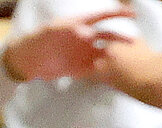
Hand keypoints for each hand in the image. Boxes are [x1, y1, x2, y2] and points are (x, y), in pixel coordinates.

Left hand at [1, 11, 135, 81]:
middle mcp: (86, 39)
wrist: (27, 60)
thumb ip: (70, 30)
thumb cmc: (38, 39)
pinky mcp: (80, 69)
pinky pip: (96, 71)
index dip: (119, 15)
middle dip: (122, 41)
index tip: (133, 15)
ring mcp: (84, 54)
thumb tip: (87, 33)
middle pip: (109, 37)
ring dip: (115, 59)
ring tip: (125, 64)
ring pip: (105, 55)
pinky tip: (112, 78)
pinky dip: (104, 74)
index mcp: (81, 24)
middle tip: (134, 46)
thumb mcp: (52, 31)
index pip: (104, 16)